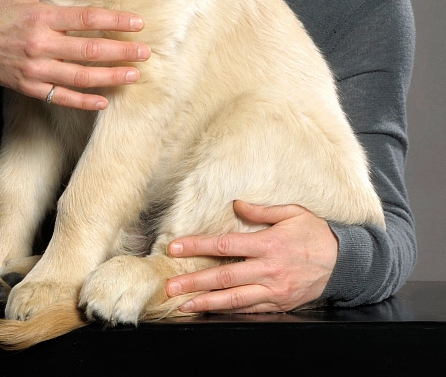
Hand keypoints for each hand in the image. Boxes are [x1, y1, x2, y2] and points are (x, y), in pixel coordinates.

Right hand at [0, 0, 149, 109]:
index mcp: (42, 18)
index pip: (85, 19)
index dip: (114, 22)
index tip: (137, 24)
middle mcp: (40, 45)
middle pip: (88, 51)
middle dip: (120, 52)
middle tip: (145, 53)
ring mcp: (35, 69)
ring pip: (79, 77)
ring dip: (110, 77)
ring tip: (133, 75)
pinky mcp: (30, 87)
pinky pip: (60, 97)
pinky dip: (83, 101)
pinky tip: (104, 101)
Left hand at [166, 201, 337, 312]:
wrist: (346, 263)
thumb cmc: (316, 233)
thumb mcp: (293, 213)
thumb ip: (262, 210)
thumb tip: (237, 204)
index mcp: (268, 244)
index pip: (225, 246)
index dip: (198, 246)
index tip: (176, 247)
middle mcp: (268, 269)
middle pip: (224, 277)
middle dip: (194, 281)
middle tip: (170, 285)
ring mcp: (274, 290)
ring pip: (234, 299)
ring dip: (207, 302)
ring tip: (185, 304)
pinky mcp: (279, 303)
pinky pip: (250, 309)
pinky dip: (230, 312)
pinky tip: (213, 311)